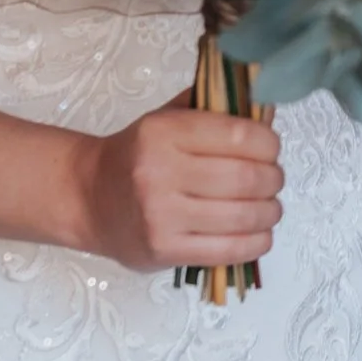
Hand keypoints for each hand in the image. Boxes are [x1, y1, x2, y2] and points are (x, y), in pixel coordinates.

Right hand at [73, 105, 284, 273]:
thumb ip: (215, 110)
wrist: (89, 198)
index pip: (239, 135)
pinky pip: (229, 250)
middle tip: (273, 180)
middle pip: (247, 178)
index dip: (269, 143)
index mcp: (163, 132)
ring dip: (270, 212)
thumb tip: (269, 111)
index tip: (271, 148)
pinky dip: (257, 242)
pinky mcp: (165, 250)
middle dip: (273, 179)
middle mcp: (159, 173)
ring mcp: (161, 216)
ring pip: (243, 216)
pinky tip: (259, 233)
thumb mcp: (166, 118)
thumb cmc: (137, 155)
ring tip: (269, 207)